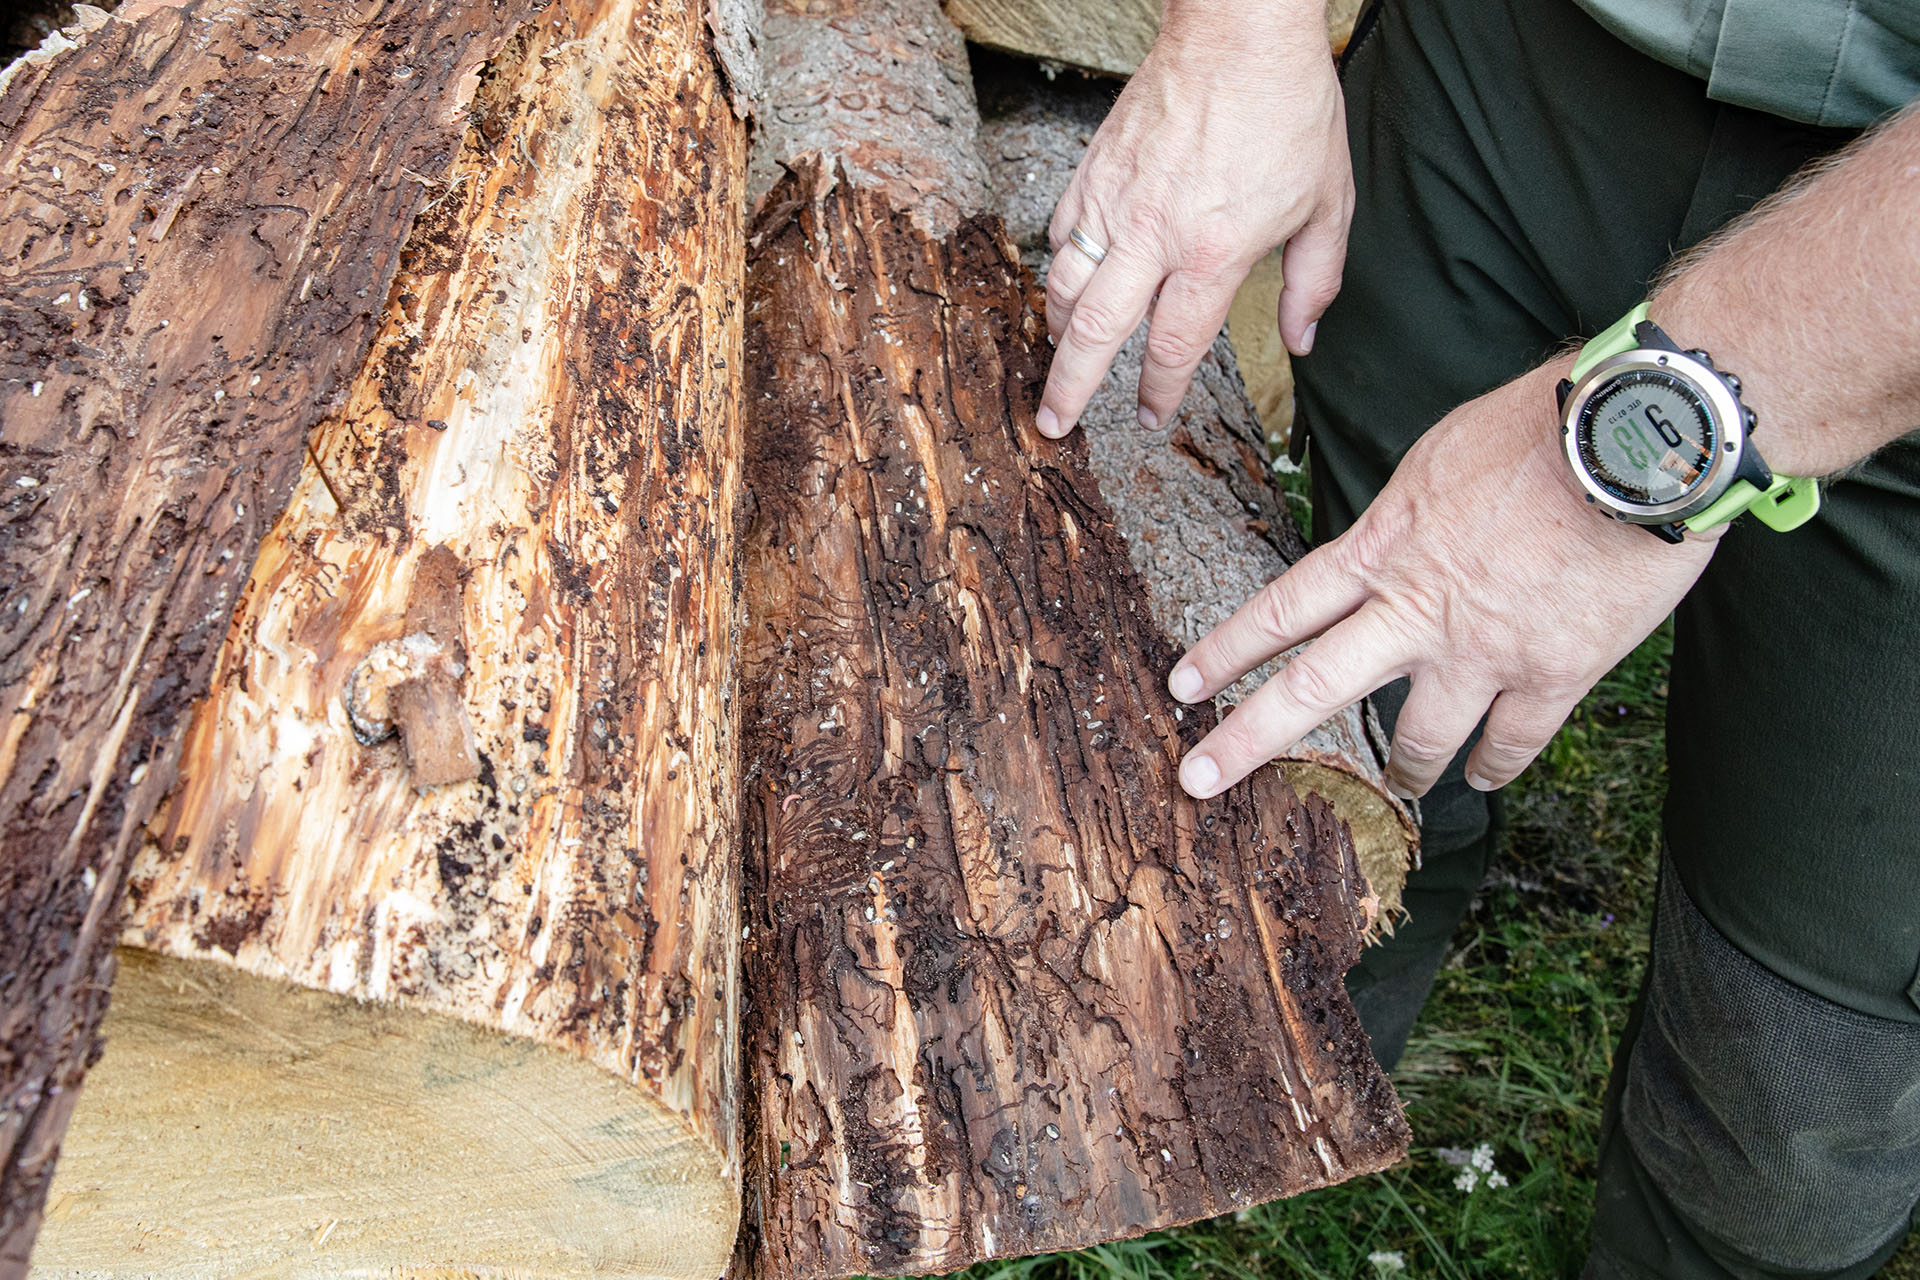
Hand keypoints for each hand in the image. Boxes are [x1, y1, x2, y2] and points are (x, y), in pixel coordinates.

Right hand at [1037, 9, 1351, 437]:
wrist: (1241, 33)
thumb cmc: (1289, 111)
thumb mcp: (1327, 205)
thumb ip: (1314, 282)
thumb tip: (1301, 340)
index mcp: (1214, 254)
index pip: (1173, 347)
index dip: (1158, 393)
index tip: (1150, 417)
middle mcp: (1154, 237)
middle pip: (1096, 333)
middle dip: (1071, 388)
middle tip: (1055, 424)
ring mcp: (1115, 202)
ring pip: (1064, 285)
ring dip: (1057, 332)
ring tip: (1057, 358)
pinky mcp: (1094, 171)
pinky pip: (1060, 234)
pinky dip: (1057, 267)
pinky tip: (1066, 285)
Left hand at [1166, 359, 1720, 798]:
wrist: (1636, 440)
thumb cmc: (1544, 424)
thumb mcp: (1440, 456)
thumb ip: (1405, 514)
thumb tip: (1393, 540)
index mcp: (1383, 548)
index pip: (1281, 608)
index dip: (1225, 649)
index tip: (1182, 683)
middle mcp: (1417, 609)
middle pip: (1311, 688)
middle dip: (1246, 740)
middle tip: (1198, 780)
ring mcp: (1481, 650)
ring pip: (1417, 739)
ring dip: (1408, 771)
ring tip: (1406, 788)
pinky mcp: (1552, 674)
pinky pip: (1512, 743)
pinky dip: (1495, 767)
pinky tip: (1486, 777)